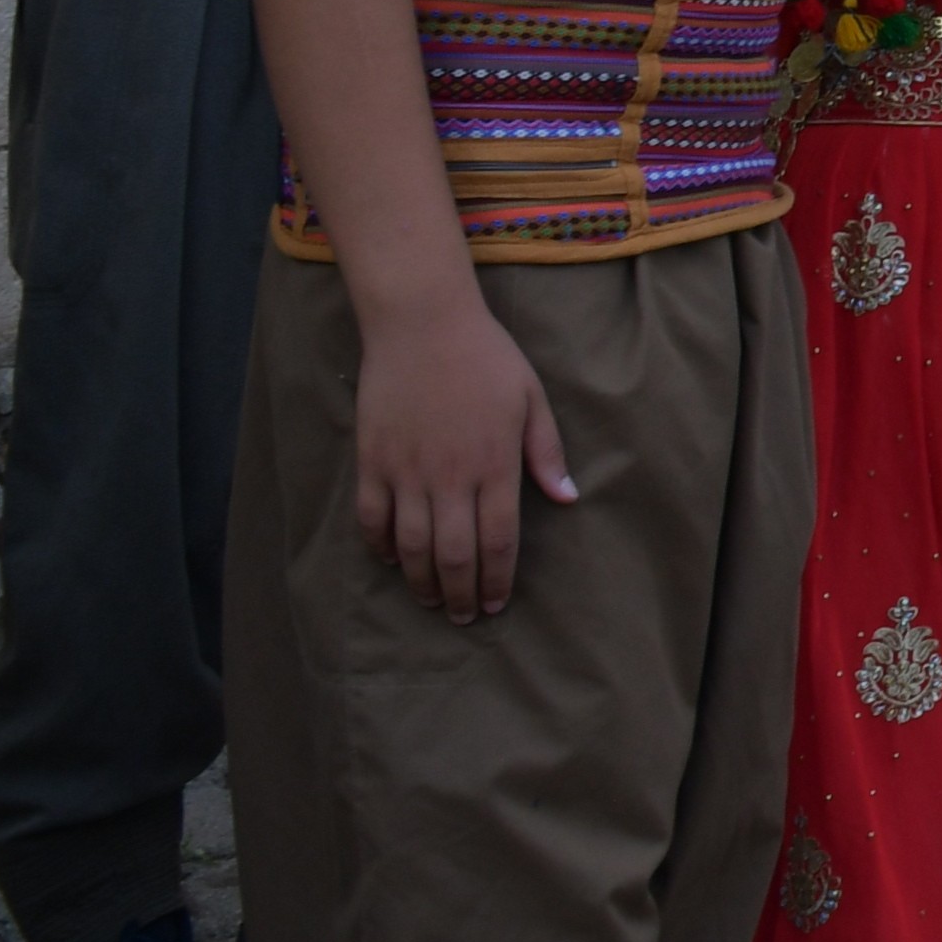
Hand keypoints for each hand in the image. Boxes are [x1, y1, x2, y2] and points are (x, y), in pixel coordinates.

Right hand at [353, 293, 573, 623]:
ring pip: (412, 545)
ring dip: (422, 581)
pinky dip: (381, 547)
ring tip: (431, 600)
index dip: (497, 578)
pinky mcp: (373, 461)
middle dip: (459, 594)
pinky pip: (372, 518)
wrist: (422, 323)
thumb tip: (568, 498)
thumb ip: (546, 453)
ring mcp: (407, 470)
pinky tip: (393, 561)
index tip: (495, 603)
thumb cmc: (485, 358)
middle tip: (462, 618)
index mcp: (495, 463)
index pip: (498, 539)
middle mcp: (450, 475)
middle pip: (454, 554)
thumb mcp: (531, 399)